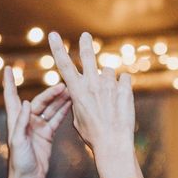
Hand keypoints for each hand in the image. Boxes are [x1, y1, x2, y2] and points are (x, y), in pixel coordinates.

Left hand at [3, 66, 70, 177]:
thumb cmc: (19, 162)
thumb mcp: (18, 141)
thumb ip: (21, 122)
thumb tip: (24, 102)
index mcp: (15, 120)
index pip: (11, 97)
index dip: (9, 83)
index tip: (8, 69)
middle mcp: (26, 121)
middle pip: (38, 101)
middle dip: (50, 93)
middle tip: (63, 86)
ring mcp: (37, 127)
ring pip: (49, 109)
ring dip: (59, 100)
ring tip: (71, 91)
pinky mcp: (46, 134)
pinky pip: (56, 119)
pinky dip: (63, 111)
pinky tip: (71, 103)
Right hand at [47, 32, 135, 156]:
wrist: (113, 143)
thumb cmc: (92, 134)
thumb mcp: (77, 119)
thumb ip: (79, 102)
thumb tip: (82, 93)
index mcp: (77, 91)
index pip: (63, 65)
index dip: (57, 48)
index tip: (53, 35)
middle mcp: (92, 84)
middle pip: (87, 57)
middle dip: (85, 44)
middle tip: (85, 36)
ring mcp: (109, 85)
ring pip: (108, 71)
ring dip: (108, 80)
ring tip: (110, 99)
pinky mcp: (125, 88)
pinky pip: (123, 79)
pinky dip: (122, 87)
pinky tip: (121, 100)